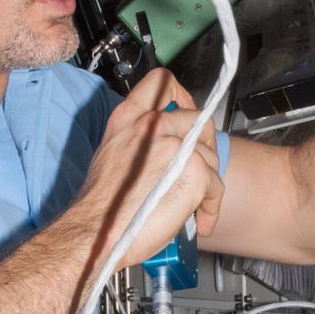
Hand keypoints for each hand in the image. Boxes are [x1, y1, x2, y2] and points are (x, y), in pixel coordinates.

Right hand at [76, 68, 223, 268]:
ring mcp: (176, 146)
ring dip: (208, 184)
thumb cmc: (102, 207)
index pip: (161, 82)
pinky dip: (211, 206)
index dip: (181, 95)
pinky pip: (216, 185)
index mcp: (128, 120)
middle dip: (205, 146)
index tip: (185, 112)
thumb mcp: (111, 156)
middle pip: (199, 120)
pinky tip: (200, 221)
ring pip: (210, 156)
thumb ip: (138, 143)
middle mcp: (152, 126)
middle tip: (200, 169)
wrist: (98, 231)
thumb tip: (164, 151)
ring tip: (196, 207)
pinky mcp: (194, 171)